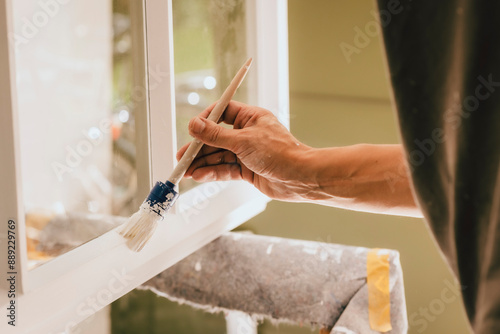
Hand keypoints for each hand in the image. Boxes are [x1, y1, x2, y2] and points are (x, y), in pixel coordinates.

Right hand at [176, 101, 313, 200]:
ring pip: (219, 156)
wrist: (300, 178)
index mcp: (250, 117)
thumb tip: (193, 124)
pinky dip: (213, 172)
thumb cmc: (280, 153)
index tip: (191, 130)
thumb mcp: (242, 141)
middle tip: (182, 156)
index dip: (205, 120)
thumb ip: (215, 135)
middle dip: (199, 148)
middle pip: (216, 138)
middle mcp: (247, 133)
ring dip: (202, 163)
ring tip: (185, 170)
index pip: (221, 112)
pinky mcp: (247, 169)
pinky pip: (226, 169)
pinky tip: (199, 176)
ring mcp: (247, 152)